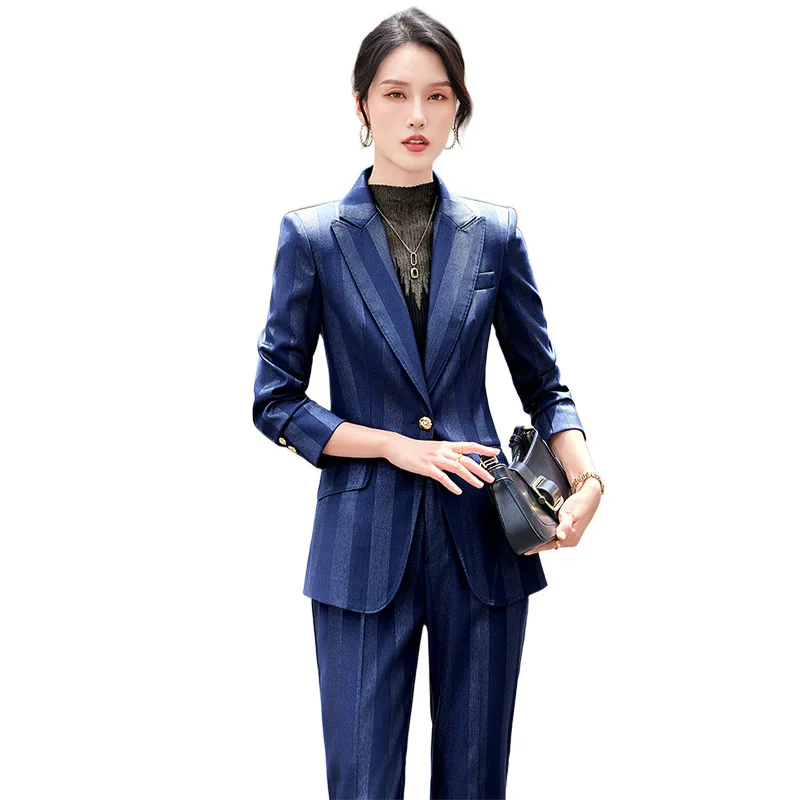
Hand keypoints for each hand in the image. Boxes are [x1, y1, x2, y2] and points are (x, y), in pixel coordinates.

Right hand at [383, 435, 499, 494]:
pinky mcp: (426, 467)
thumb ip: (447, 452)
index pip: (469, 445)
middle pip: (467, 459)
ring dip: (470, 477)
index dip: (483, 449)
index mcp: (446, 445)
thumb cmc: (415, 448)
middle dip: (481, 469)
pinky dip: (451, 484)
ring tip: (479, 485)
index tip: (496, 453)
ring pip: (458, 468)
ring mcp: (435, 459)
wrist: (397, 446)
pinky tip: (458, 491)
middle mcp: (443, 451)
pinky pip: (442, 477)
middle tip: (491, 478)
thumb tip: (460, 458)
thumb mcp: (435, 448)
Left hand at [523, 479, 601, 554]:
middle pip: (551, 545)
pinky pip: (557, 537)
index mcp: (571, 538)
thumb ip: (564, 526)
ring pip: (554, 541)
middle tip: (527, 545)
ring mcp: (571, 536)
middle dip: (540, 546)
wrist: (589, 497)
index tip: (527, 550)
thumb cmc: (580, 504)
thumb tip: (561, 537)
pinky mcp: (570, 531)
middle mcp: (571, 539)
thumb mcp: (569, 514)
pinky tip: (545, 533)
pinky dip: (550, 536)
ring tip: (533, 541)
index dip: (538, 548)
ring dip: (545, 541)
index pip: (550, 546)